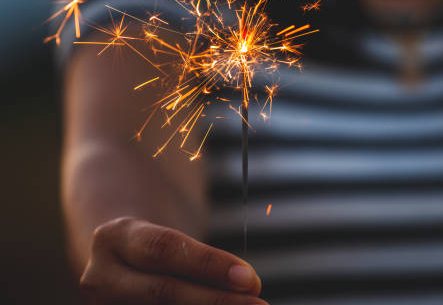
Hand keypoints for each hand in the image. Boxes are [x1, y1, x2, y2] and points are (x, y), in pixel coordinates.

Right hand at [79, 217, 266, 303]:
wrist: (116, 260)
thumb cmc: (157, 249)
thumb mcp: (170, 241)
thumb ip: (202, 261)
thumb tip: (249, 286)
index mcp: (114, 237)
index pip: (165, 249)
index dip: (208, 264)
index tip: (250, 278)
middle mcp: (100, 275)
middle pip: (162, 291)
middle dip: (215, 301)